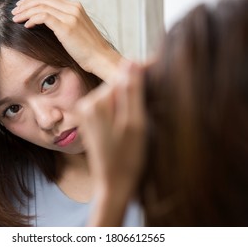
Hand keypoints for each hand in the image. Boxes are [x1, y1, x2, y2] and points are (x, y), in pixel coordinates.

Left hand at [11, 0, 122, 81]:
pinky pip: (43, 17)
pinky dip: (32, 19)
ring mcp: (70, 16)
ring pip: (41, 7)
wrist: (101, 59)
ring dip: (25, 12)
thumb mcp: (78, 32)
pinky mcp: (66, 27)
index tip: (22, 7)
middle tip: (14, 11)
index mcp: (76, 7)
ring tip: (15, 18)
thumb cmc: (89, 51)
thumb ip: (65, 24)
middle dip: (26, 4)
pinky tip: (26, 25)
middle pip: (43, 0)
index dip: (33, 1)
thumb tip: (49, 25)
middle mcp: (73, 8)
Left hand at [77, 61, 146, 225]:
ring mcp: (87, 113)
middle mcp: (87, 105)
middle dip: (136, 90)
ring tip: (144, 116)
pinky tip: (133, 122)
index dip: (143, 76)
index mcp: (96, 103)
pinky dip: (123, 110)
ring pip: (115, 96)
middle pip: (118, 86)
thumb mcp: (134, 123)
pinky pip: (110, 107)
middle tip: (155, 101)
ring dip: (131, 101)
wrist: (113, 185)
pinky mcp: (91, 121)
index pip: (123, 78)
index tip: (160, 72)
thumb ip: (132, 91)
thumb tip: (130, 62)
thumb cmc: (127, 159)